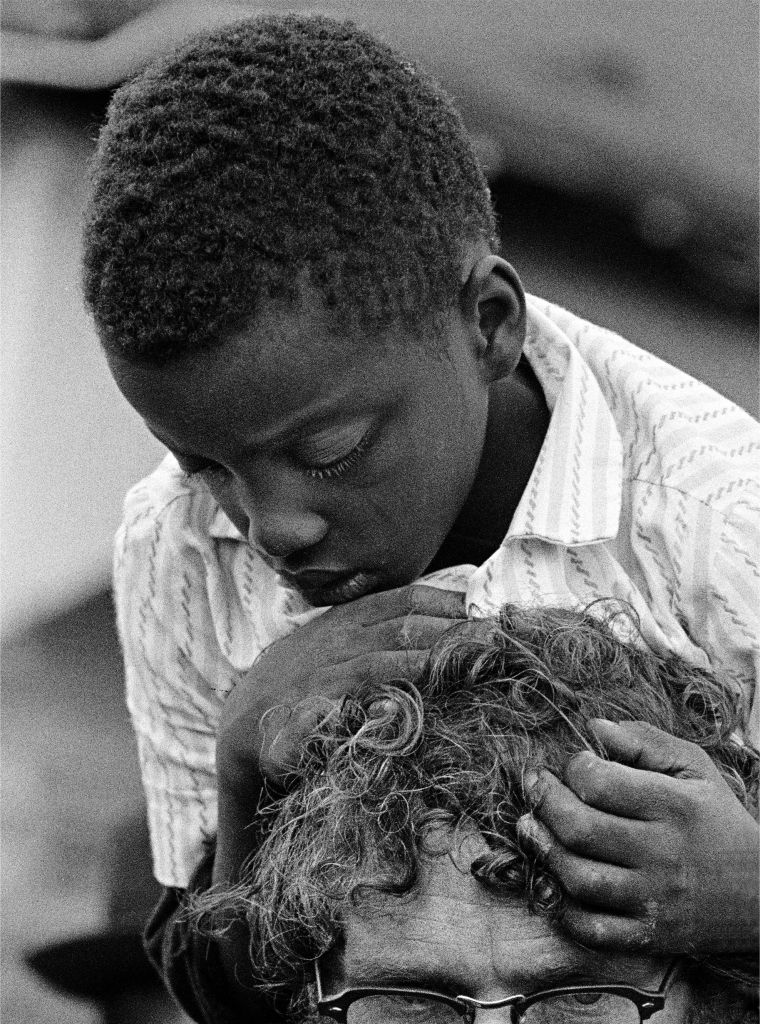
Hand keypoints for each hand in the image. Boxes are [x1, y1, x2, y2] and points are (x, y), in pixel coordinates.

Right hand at [217, 583, 465, 795]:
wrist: (244, 726)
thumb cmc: (304, 684)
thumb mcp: (338, 647)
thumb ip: (380, 632)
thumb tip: (444, 622)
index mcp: (346, 621)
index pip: (403, 600)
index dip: (446, 603)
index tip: (483, 612)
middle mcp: (336, 642)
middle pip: (401, 627)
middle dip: (450, 632)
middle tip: (493, 641)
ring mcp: (321, 676)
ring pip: (380, 661)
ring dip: (426, 662)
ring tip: (465, 666)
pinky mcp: (306, 714)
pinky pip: (345, 705)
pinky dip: (375, 702)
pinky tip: (405, 707)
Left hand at [517, 719, 758, 957]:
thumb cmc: (718, 819)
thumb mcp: (695, 769)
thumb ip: (645, 742)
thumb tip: (593, 727)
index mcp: (674, 806)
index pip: (600, 783)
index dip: (574, 767)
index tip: (573, 764)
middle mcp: (663, 854)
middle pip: (580, 829)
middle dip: (543, 802)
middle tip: (534, 786)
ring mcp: (655, 900)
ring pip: (579, 879)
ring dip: (544, 851)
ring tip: (531, 828)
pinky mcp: (650, 937)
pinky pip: (592, 931)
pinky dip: (564, 911)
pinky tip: (556, 882)